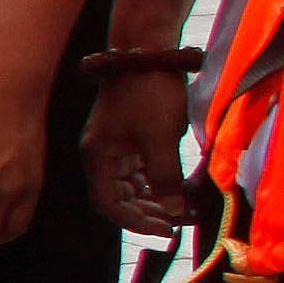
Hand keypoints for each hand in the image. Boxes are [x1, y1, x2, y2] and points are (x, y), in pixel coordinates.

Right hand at [83, 67, 194, 237]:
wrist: (150, 52)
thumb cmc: (149, 93)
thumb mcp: (160, 139)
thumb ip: (165, 178)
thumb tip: (174, 213)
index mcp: (99, 157)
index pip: (109, 203)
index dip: (135, 221)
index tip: (166, 231)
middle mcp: (103, 155)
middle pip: (120, 198)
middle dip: (149, 213)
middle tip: (180, 225)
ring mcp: (117, 146)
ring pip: (133, 186)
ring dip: (157, 200)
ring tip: (184, 212)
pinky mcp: (132, 137)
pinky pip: (142, 171)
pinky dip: (160, 183)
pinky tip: (180, 190)